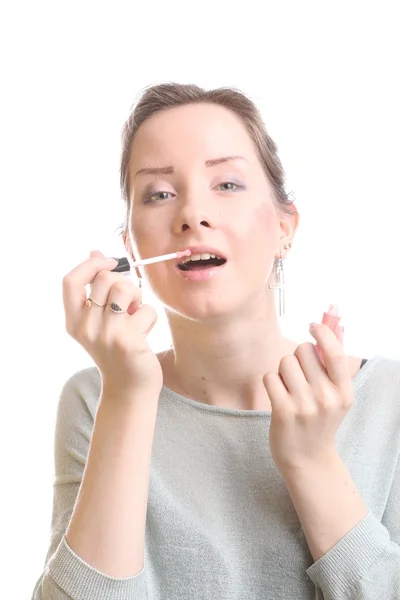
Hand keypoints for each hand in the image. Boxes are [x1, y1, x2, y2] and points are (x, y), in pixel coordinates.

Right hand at [62, 250, 162, 396]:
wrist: (129, 387)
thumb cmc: (116, 348)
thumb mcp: (98, 320)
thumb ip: (95, 289)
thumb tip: (95, 252)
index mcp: (73, 321)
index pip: (70, 281)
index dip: (91, 265)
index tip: (110, 262)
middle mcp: (85, 327)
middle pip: (105, 279)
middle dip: (124, 283)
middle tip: (128, 302)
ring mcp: (106, 335)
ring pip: (126, 290)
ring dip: (137, 299)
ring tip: (135, 315)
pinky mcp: (129, 342)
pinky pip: (147, 310)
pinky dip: (150, 318)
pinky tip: (144, 333)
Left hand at [263, 323, 352, 473]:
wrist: (308, 460)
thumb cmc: (319, 422)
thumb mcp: (337, 399)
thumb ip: (332, 370)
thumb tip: (323, 334)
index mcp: (344, 392)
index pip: (335, 352)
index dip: (323, 333)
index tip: (312, 326)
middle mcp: (327, 397)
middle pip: (303, 351)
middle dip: (297, 357)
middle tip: (299, 377)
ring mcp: (305, 405)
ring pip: (285, 362)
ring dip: (282, 371)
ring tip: (289, 389)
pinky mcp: (283, 411)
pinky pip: (270, 377)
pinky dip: (271, 383)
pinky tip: (278, 397)